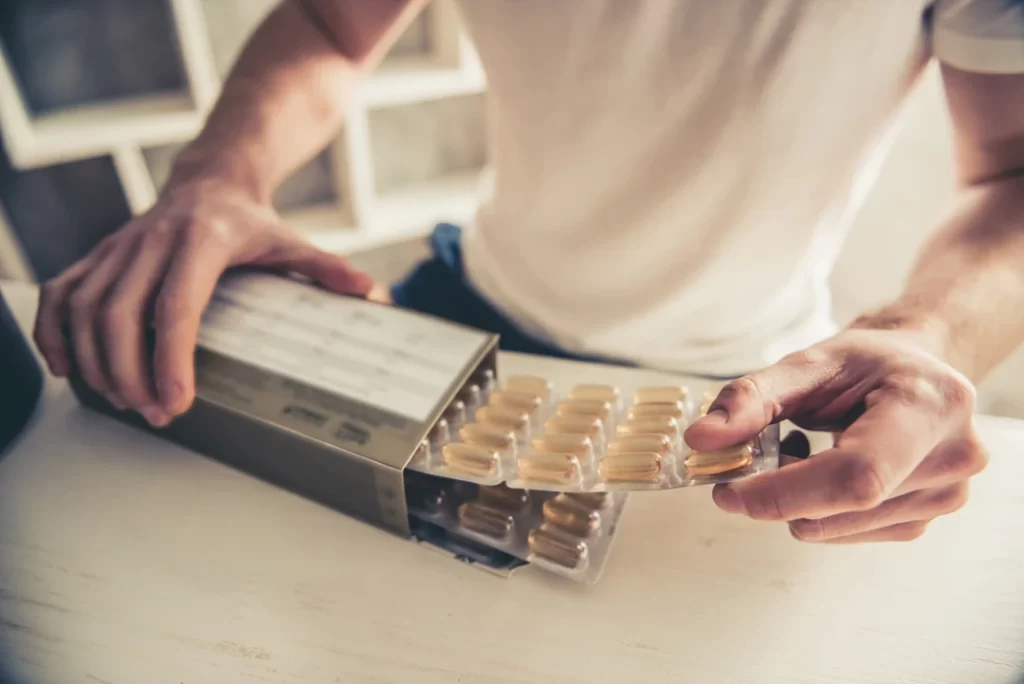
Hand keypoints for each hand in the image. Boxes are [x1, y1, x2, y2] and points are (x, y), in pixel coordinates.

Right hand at [33, 179, 375, 426]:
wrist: (212, 177)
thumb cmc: (252, 219)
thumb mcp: (293, 241)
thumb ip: (329, 271)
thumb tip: (375, 298)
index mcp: (202, 240)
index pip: (176, 306)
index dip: (170, 358)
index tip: (175, 402)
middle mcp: (151, 240)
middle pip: (119, 314)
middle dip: (128, 372)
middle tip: (151, 413)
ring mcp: (118, 246)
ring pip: (82, 307)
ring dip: (92, 361)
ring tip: (120, 400)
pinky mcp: (98, 254)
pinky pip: (59, 294)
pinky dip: (54, 333)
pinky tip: (69, 368)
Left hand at [683, 329, 987, 542]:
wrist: (916, 371)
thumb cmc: (866, 364)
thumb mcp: (807, 363)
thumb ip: (751, 399)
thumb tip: (701, 440)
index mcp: (928, 404)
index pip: (856, 473)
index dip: (786, 492)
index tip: (727, 491)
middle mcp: (950, 455)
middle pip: (845, 505)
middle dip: (780, 492)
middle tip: (757, 455)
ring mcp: (946, 494)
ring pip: (838, 527)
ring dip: (797, 500)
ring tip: (802, 449)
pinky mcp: (926, 519)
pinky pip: (848, 534)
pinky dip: (817, 509)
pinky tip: (823, 470)